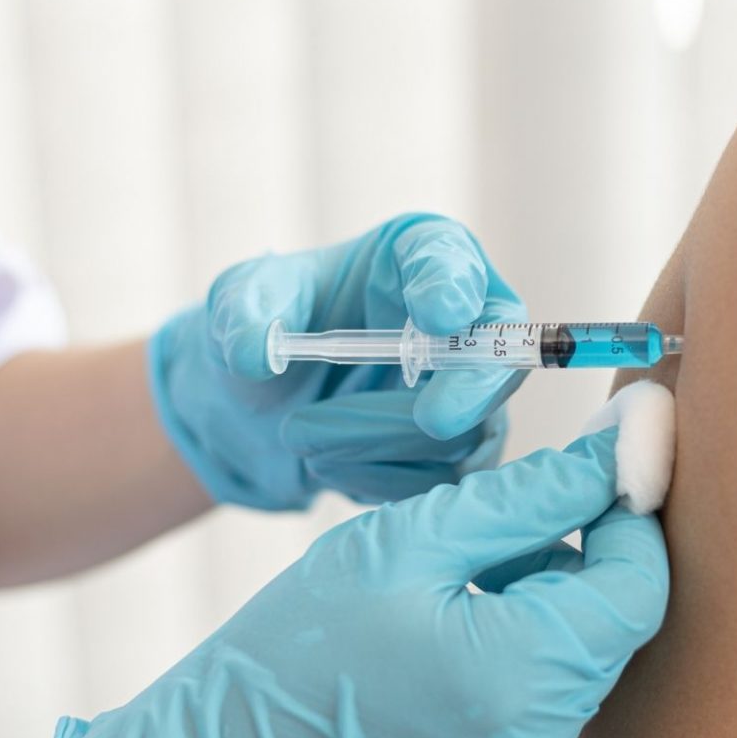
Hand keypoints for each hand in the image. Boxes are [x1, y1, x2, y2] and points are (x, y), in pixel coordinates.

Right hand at [51, 428, 669, 737]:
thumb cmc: (296, 651)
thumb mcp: (404, 545)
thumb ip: (523, 498)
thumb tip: (610, 454)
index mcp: (522, 672)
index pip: (640, 585)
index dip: (630, 518)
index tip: (602, 474)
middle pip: (610, 632)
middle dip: (578, 567)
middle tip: (508, 532)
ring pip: (574, 676)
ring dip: (543, 621)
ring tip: (457, 597)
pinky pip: (539, 723)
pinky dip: (514, 676)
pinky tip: (446, 657)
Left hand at [149, 213, 526, 509]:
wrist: (266, 402)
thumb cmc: (270, 328)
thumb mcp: (239, 303)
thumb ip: (244, 312)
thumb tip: (253, 354)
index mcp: (413, 257)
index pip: (449, 258)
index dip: (452, 284)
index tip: (438, 313)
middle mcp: (458, 318)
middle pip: (496, 354)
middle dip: (470, 388)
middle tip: (436, 419)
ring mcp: (468, 389)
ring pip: (465, 431)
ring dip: (379, 442)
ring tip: (300, 434)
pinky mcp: (460, 451)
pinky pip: (443, 480)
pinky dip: (379, 479)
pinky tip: (330, 464)